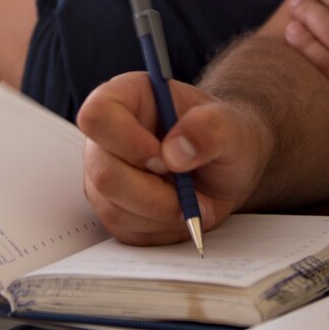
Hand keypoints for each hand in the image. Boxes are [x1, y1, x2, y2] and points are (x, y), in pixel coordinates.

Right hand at [77, 72, 267, 244]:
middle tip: (189, 188)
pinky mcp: (113, 209)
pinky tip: (181, 211)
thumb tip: (175, 152)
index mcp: (126, 98)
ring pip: (115, 209)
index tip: (164, 157)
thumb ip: (208, 129)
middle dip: (154, 192)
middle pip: (104, 173)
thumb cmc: (223, 136)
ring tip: (193, 200)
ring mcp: (104, 175)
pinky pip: (126, 231)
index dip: (127, 141)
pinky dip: (161, 229)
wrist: (227, 166)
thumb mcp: (230, 125)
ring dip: (163, 213)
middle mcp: (106, 138)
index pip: (97, 116)